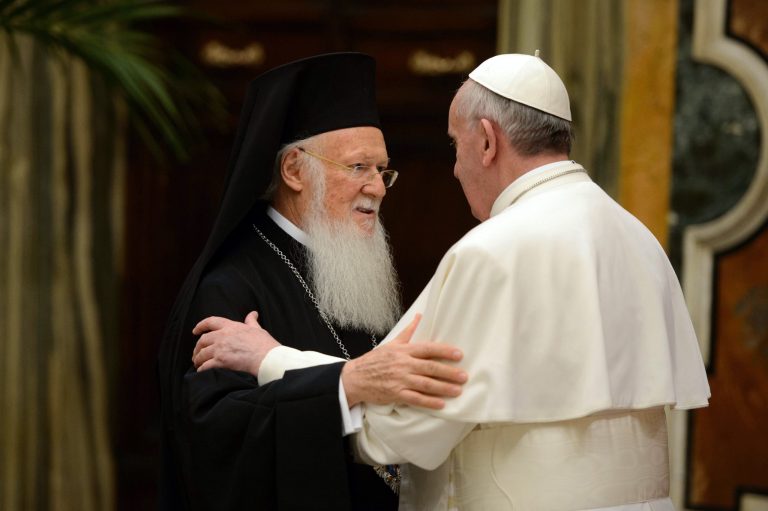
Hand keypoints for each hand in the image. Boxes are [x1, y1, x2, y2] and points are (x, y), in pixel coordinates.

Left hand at [192, 311, 279, 374]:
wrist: (268, 359)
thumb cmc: (265, 345)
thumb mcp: (258, 329)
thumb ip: (251, 321)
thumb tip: (253, 314)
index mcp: (231, 327)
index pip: (211, 321)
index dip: (200, 326)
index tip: (195, 331)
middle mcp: (223, 336)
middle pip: (203, 340)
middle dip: (197, 348)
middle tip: (197, 354)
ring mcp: (220, 349)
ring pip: (202, 354)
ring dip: (198, 360)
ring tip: (198, 364)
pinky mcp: (220, 362)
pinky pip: (205, 366)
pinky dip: (202, 369)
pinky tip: (202, 372)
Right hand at [341, 314, 466, 409]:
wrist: (355, 377)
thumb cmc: (375, 360)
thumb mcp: (392, 343)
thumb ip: (409, 331)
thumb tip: (420, 316)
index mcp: (404, 351)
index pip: (428, 349)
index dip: (444, 351)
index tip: (459, 354)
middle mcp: (403, 364)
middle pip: (430, 367)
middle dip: (449, 372)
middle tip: (464, 376)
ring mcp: (399, 380)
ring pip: (425, 384)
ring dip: (443, 388)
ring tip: (458, 390)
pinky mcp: (395, 394)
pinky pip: (415, 399)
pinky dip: (429, 402)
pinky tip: (441, 404)